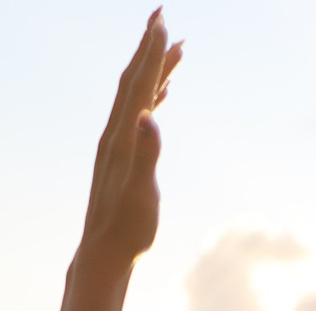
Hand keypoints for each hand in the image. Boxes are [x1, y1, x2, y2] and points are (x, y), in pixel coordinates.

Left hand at [76, 15, 178, 273]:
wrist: (105, 248)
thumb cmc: (127, 225)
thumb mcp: (139, 191)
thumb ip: (146, 152)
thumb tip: (149, 116)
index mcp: (122, 135)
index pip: (139, 84)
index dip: (152, 54)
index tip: (164, 23)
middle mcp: (117, 132)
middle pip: (135, 78)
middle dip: (149, 46)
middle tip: (163, 15)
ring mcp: (120, 141)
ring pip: (139, 93)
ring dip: (155, 68)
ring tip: (176, 47)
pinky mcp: (125, 153)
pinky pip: (140, 112)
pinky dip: (153, 94)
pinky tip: (164, 92)